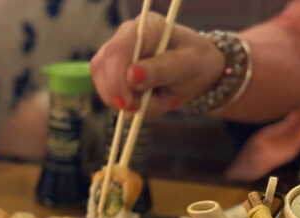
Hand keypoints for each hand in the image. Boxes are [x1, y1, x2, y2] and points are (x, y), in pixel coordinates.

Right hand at [91, 12, 224, 116]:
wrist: (197, 70)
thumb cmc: (195, 64)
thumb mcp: (186, 68)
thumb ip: (160, 70)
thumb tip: (132, 76)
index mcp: (147, 28)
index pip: (118, 50)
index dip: (116, 78)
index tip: (127, 103)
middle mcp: (127, 36)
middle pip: (102, 65)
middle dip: (117, 93)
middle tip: (137, 108)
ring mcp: (116, 53)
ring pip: (102, 80)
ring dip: (121, 99)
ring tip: (148, 102)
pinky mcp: (112, 70)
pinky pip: (107, 90)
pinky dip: (123, 102)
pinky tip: (141, 101)